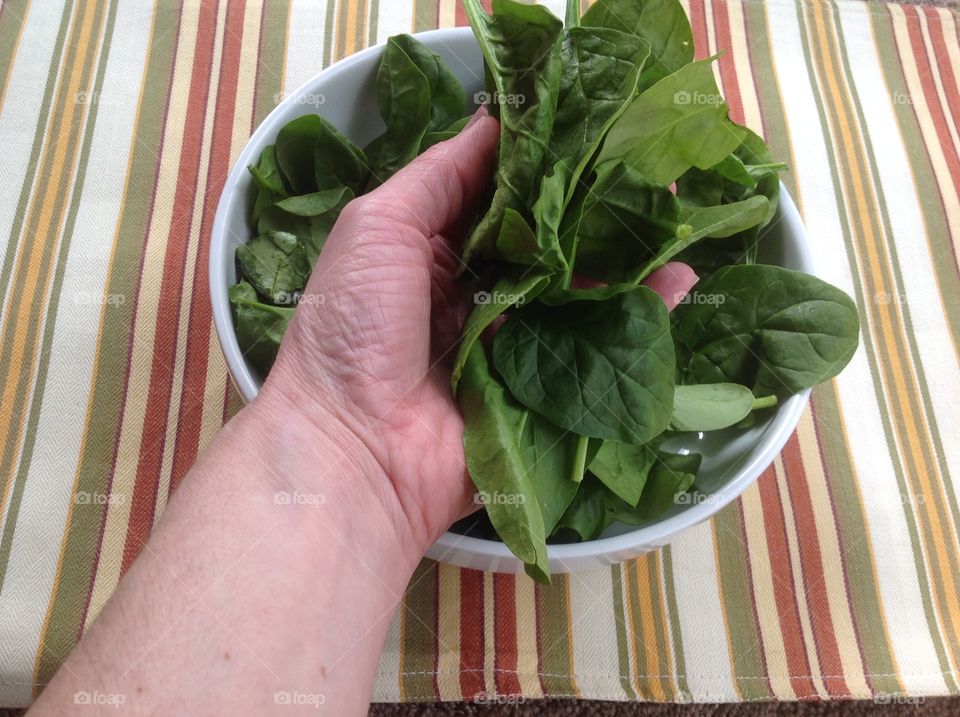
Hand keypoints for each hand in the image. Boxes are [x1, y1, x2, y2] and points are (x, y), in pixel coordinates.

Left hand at [260, 110, 699, 557]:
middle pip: (544, 240)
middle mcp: (475, 291)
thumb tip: (493, 119)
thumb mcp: (378, 227)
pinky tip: (679, 279)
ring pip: (576, 287)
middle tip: (646, 166)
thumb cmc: (353, 325)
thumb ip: (437, 174)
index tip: (590, 126)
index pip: (498, 195)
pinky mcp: (540, 385)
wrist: (355, 447)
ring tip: (672, 213)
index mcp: (432, 249)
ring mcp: (511, 339)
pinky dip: (638, 312)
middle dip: (591, 205)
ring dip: (622, 252)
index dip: (540, 163)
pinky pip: (596, 343)